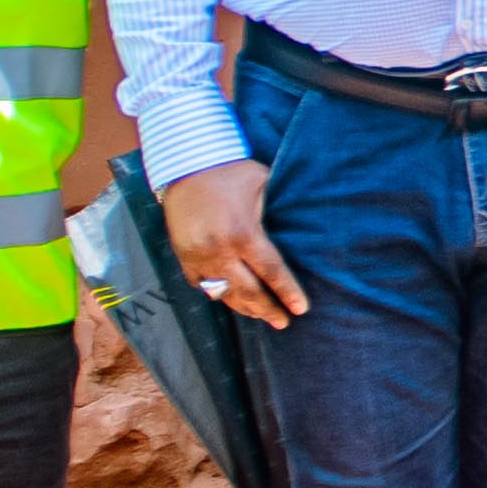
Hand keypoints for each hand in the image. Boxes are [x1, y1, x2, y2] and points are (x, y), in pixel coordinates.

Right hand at [164, 160, 304, 328]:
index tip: (300, 309)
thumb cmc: (232, 171)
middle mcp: (218, 250)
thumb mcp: (263, 185)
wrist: (185, 164)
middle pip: (247, 291)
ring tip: (261, 316)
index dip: (286, 293)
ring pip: (223, 293)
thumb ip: (279, 211)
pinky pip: (202, 284)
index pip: (270, 272)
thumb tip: (304, 230)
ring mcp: (197, 256)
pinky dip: (218, 294)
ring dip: (244, 307)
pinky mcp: (182, 256)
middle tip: (283, 322)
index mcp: (242, 233)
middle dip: (267, 310)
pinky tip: (232, 299)